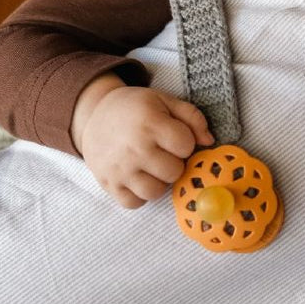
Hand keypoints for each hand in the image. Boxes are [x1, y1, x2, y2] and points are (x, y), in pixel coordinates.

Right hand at [77, 85, 213, 208]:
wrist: (95, 113)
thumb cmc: (135, 108)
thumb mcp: (164, 101)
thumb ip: (191, 117)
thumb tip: (209, 141)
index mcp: (150, 123)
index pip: (186, 145)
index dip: (185, 141)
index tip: (173, 136)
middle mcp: (134, 148)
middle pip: (174, 171)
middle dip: (174, 162)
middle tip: (162, 151)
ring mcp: (120, 169)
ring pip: (156, 192)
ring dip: (159, 181)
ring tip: (151, 166)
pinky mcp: (108, 185)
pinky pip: (134, 203)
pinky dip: (140, 195)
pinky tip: (138, 177)